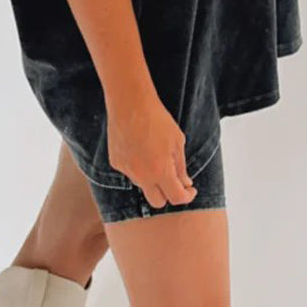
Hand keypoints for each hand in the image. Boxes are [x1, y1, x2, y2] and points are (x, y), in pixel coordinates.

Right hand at [106, 90, 197, 208]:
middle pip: (157, 202)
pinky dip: (139, 168)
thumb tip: (185, 183)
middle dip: (168, 195)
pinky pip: (131, 173)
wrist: (130, 103)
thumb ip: (181, 167)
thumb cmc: (157, 119)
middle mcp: (142, 176)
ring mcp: (127, 170)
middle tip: (174, 181)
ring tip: (155, 155)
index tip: (190, 189)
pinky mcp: (116, 163)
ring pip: (143, 186)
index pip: (176, 198)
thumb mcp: (177, 142)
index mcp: (161, 171)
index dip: (187, 196)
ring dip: (152, 179)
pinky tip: (140, 149)